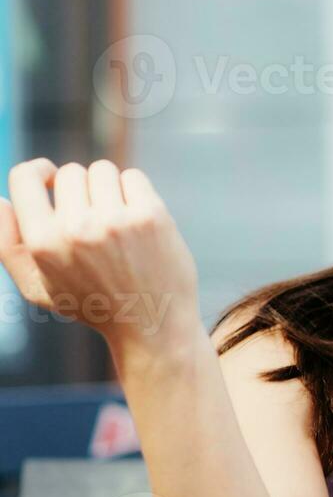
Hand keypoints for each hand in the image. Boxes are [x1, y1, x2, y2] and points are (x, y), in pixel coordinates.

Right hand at [0, 159, 198, 347]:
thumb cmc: (93, 305)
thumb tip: (0, 200)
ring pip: (102, 171)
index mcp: (43, 243)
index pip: (25, 176)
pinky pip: (133, 177)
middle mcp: (77, 229)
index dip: (38, 171)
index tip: (51, 178)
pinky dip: (135, 192)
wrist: (153, 325)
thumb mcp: (37, 287)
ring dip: (108, 189)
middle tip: (94, 219)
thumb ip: (8, 245)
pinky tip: (138, 219)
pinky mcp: (151, 217)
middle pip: (70, 172)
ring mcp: (116, 221)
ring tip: (116, 220)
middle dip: (80, 190)